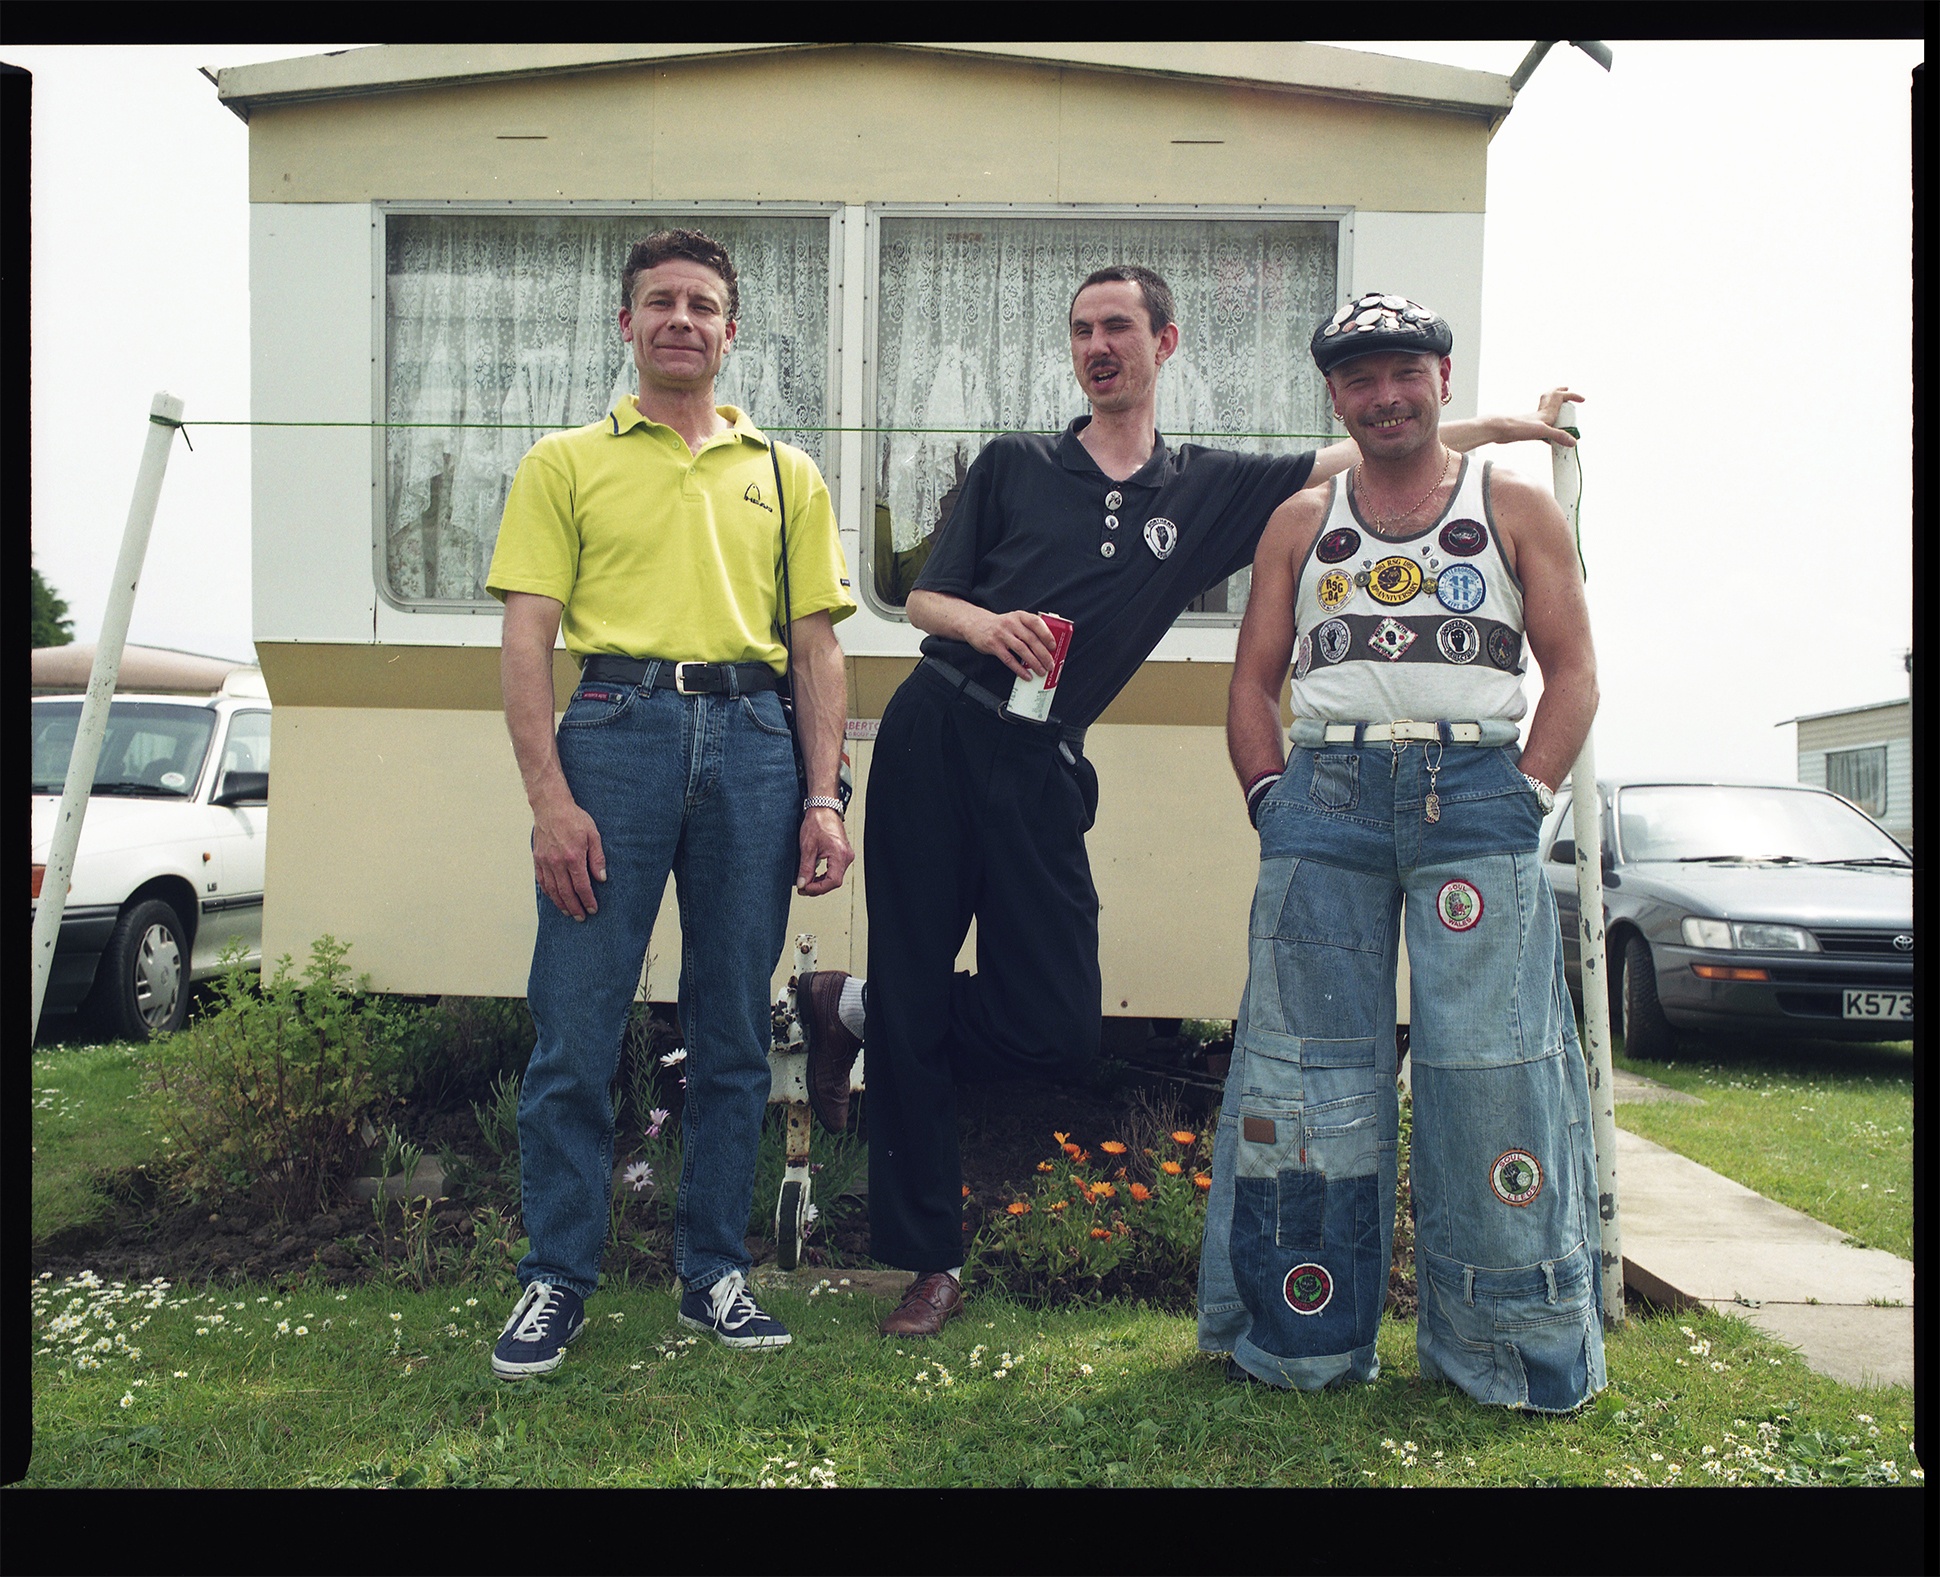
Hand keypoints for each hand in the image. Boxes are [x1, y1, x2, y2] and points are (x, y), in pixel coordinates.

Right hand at [532, 795, 605, 919]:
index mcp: (573, 857)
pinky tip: (554, 899)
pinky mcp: (537, 859)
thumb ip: (597, 858)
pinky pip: (542, 881)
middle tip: (581, 917)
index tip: (593, 909)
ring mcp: (545, 862)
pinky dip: (548, 893)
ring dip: (561, 904)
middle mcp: (557, 862)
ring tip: (568, 912)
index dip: (587, 900)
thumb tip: (602, 878)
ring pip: (553, 889)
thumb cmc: (574, 819)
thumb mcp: (593, 835)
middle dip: (575, 907)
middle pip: (566, 892)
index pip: (582, 886)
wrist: (551, 807)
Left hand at [797, 806, 852, 895]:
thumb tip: (802, 884)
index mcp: (840, 854)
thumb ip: (805, 868)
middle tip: (802, 888)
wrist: (823, 809)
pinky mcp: (843, 854)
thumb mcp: (807, 847)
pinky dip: (824, 876)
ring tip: (806, 883)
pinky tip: (814, 876)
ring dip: (820, 883)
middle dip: (817, 887)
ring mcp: (846, 856)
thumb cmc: (817, 823)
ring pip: (835, 878)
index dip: (818, 888)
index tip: (805, 889)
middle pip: (834, 882)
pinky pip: (835, 871)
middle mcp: (846, 856)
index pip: (833, 881)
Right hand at [968, 608, 1058, 681]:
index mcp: (1019, 616)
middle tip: (1050, 665)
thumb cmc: (999, 625)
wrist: (975, 624)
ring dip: (1034, 663)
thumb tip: (1046, 647)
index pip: (1036, 623)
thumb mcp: (1014, 620)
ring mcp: (1002, 634)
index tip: (1053, 646)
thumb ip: (1027, 629)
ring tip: (1041, 671)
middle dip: (1043, 654)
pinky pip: (1009, 659)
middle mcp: (1011, 623)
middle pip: (1031, 639)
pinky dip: (1019, 669)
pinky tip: (1026, 675)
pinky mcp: (993, 645)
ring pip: (1022, 650)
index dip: (1047, 635)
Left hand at [1501, 388, 1584, 447]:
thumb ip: (1558, 436)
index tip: (1582, 400)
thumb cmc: (1518, 428)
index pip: (1561, 397)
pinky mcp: (1529, 431)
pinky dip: (1549, 429)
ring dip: (1554, 408)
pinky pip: (1543, 427)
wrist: (1499, 431)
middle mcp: (1541, 414)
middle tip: (1567, 389)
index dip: (1572, 396)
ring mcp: (1535, 421)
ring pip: (1547, 411)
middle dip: (1560, 392)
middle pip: (1552, 398)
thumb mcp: (1542, 431)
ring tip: (1561, 410)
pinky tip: (1550, 439)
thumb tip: (1573, 442)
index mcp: (1547, 411)